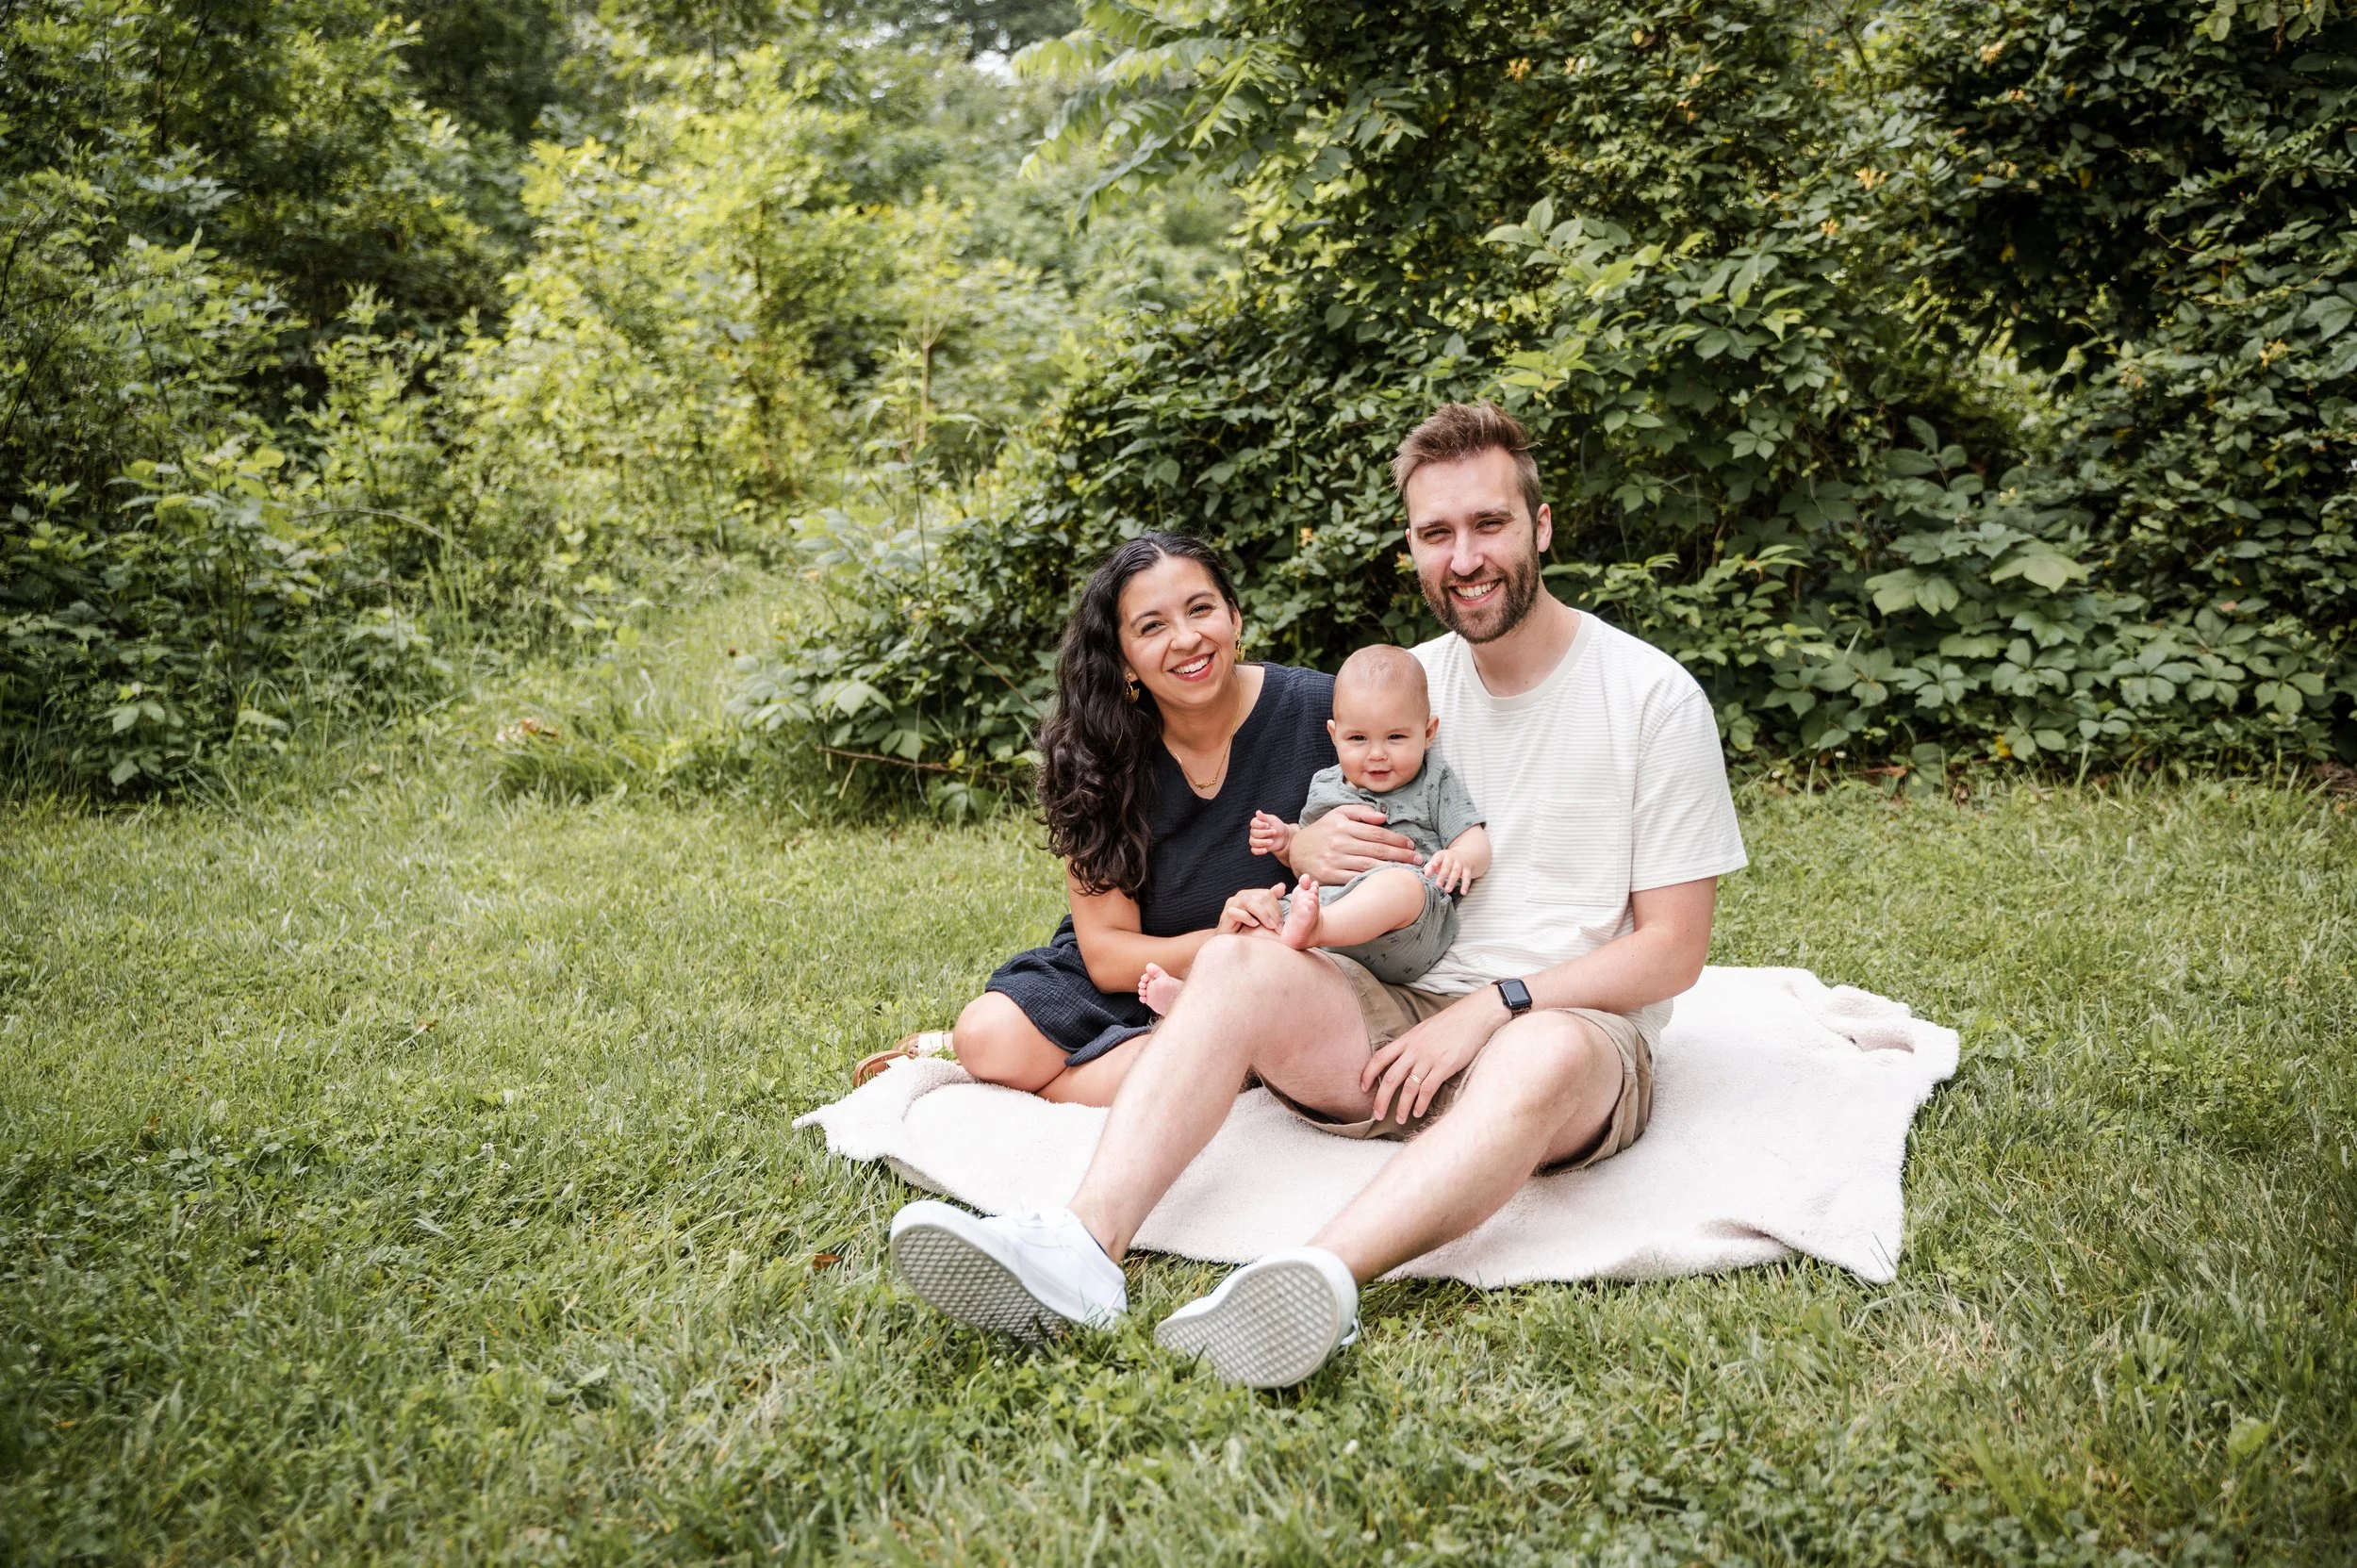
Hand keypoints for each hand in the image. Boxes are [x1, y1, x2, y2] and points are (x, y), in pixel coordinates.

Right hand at [1216, 882, 1288, 934]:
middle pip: (1260, 897)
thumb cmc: (1247, 928)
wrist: (1229, 940)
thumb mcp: (1262, 915)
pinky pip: (1235, 912)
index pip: (1268, 894)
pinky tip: (1254, 925)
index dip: (1277, 908)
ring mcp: (1231, 904)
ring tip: (1270, 926)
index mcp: (1251, 894)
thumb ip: (1271, 901)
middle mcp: (1240, 896)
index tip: (1282, 924)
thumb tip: (1282, 886)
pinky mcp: (1225, 915)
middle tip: (1278, 927)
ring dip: (1262, 914)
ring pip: (1248, 901)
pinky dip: (1247, 918)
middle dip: (1272, 913)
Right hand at [1248, 810, 1295, 859]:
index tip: (1268, 825)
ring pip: (1253, 842)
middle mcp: (1253, 831)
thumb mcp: (1273, 820)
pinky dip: (1259, 851)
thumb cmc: (1278, 827)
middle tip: (1275, 832)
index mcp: (1256, 823)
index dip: (1260, 824)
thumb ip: (1265, 817)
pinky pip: (1254, 850)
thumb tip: (1258, 812)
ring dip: (1262, 842)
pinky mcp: (1257, 848)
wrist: (1284, 837)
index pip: (1253, 823)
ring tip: (1271, 842)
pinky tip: (1265, 850)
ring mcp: (1254, 840)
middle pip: (1254, 833)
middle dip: (1265, 833)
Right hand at [1289, 804, 1419, 884]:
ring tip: (1409, 872)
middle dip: (1401, 856)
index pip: (1377, 833)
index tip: (1411, 845)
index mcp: (1344, 826)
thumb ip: (1361, 812)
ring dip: (1392, 869)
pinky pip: (1355, 878)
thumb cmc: (1322, 831)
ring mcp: (1334, 860)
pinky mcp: (1329, 876)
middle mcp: (1339, 843)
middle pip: (1377, 850)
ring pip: (1369, 865)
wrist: (1295, 849)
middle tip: (1418, 860)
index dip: (1397, 840)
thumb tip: (1383, 817)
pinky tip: (1386, 881)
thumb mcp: (1338, 814)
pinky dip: (1373, 880)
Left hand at [1362, 991, 1506, 1122]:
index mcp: (1407, 1039)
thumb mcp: (1425, 1030)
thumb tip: (1404, 1061)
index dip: (1368, 1074)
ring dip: (1402, 1107)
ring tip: (1399, 1119)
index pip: (1380, 1057)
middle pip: (1391, 1078)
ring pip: (1408, 1088)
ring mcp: (1429, 1058)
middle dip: (1381, 1099)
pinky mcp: (1445, 1066)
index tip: (1363, 1088)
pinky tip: (1418, 1112)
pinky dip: (1421, 1104)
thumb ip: (1413, 1045)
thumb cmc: (1451, 1024)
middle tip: (1377, 1114)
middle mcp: (1414, 1049)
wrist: (1474, 1016)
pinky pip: (1427, 1089)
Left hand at [1423, 847, 1475, 894]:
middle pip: (1447, 866)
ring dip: (1452, 881)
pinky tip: (1463, 893)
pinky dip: (1465, 885)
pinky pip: (1467, 877)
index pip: (1438, 857)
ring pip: (1456, 872)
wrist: (1464, 855)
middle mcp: (1452, 858)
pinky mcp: (1467, 869)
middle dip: (1442, 876)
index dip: (1435, 861)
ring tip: (1447, 890)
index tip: (1433, 865)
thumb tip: (1426, 875)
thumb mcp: (1437, 861)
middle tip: (1438, 885)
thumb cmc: (1445, 861)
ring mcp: (1460, 863)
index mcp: (1442, 855)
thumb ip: (1429, 867)